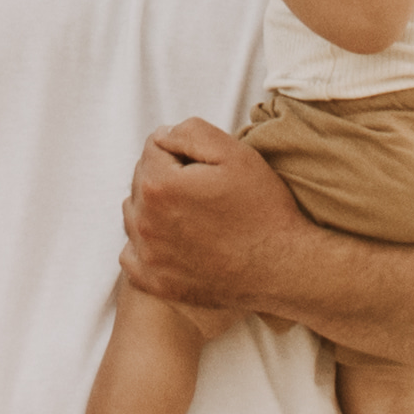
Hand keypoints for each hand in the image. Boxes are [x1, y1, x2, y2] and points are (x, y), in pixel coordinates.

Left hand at [117, 113, 327, 326]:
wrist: (282, 268)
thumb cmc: (261, 208)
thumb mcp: (234, 153)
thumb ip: (189, 131)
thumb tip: (161, 136)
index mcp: (159, 185)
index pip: (153, 147)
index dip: (185, 151)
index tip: (210, 168)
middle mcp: (144, 221)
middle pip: (142, 179)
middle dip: (168, 176)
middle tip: (206, 191)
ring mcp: (147, 255)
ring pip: (135, 213)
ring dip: (156, 207)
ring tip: (194, 214)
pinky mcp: (155, 281)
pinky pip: (132, 253)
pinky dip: (147, 244)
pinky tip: (176, 241)